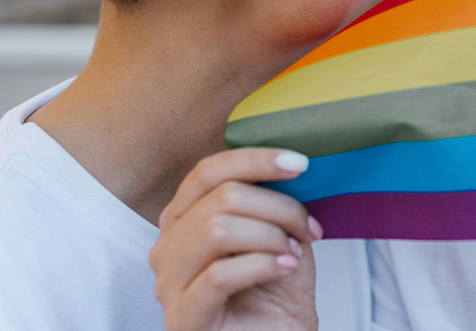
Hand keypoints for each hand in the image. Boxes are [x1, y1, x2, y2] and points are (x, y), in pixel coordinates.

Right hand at [150, 148, 323, 330]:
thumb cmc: (275, 289)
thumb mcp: (277, 231)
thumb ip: (271, 198)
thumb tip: (289, 163)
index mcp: (184, 217)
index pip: (208, 171)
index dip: (255, 160)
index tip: (300, 164)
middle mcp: (167, 246)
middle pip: (222, 197)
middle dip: (278, 208)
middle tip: (308, 229)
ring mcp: (168, 283)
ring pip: (218, 230)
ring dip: (271, 236)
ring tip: (293, 253)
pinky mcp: (182, 318)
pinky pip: (218, 275)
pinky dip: (261, 265)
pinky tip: (285, 268)